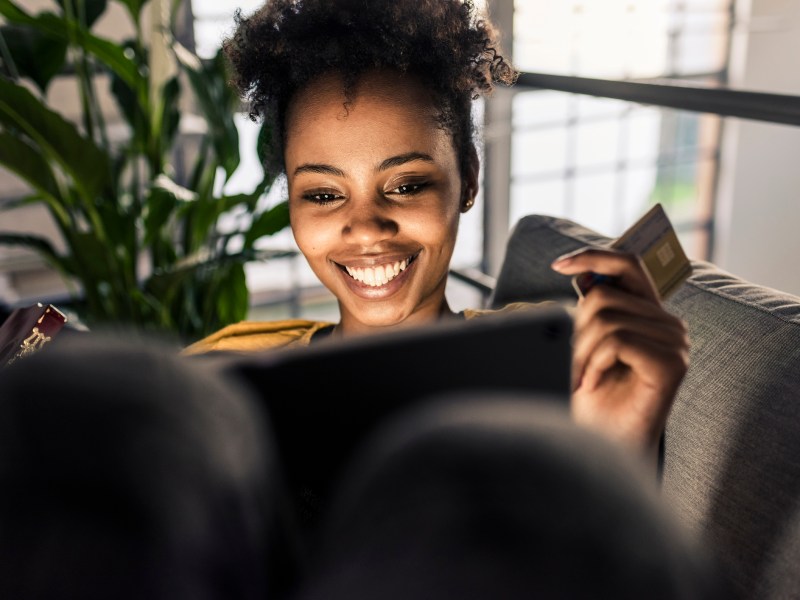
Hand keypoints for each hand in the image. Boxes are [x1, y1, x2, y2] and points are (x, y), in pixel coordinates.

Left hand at [551, 247, 689, 468]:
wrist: (602, 446)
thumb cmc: (591, 399)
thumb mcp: (584, 346)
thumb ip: (591, 310)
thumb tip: (577, 276)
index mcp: (648, 313)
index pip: (627, 264)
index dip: (594, 256)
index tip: (559, 264)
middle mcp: (668, 323)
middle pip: (603, 297)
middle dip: (573, 331)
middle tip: (569, 366)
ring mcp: (675, 343)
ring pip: (606, 320)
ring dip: (579, 353)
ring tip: (579, 379)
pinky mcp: (673, 363)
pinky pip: (617, 341)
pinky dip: (594, 363)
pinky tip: (591, 385)